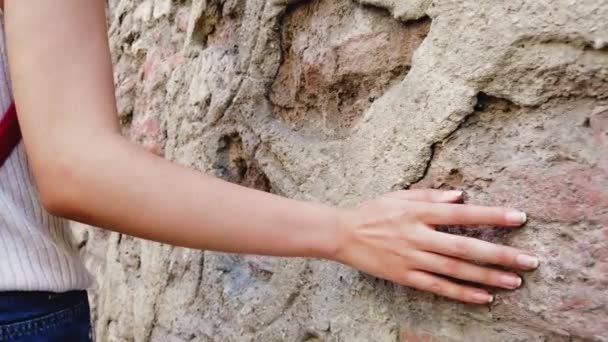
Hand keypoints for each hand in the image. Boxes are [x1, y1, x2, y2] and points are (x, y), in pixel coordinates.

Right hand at [333, 189, 537, 303]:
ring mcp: (411, 258)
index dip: (491, 216)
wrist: (341, 234)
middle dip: (499, 254)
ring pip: (455, 270)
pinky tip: (484, 297)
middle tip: (529, 260)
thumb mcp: (399, 195)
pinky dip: (461, 293)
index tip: (519, 218)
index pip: (461, 214)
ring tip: (514, 281)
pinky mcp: (404, 276)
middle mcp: (418, 236)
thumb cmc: (372, 211)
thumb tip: (461, 195)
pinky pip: (437, 287)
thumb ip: (430, 196)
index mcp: (418, 212)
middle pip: (464, 247)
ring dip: (487, 277)